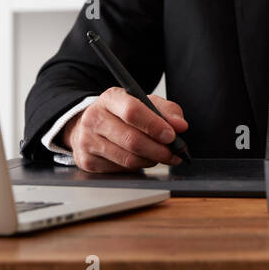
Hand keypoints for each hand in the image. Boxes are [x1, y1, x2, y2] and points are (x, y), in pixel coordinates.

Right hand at [61, 88, 188, 172]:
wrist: (92, 124)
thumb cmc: (121, 113)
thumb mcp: (143, 103)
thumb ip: (166, 110)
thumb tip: (180, 125)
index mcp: (110, 99)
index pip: (132, 111)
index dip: (155, 125)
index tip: (172, 135)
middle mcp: (94, 118)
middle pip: (131, 139)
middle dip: (158, 149)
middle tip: (174, 153)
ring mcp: (87, 141)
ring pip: (128, 159)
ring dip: (150, 160)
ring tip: (160, 155)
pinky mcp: (87, 161)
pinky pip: (120, 170)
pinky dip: (137, 168)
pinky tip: (142, 160)